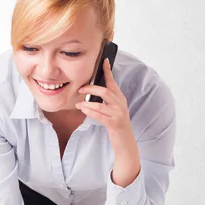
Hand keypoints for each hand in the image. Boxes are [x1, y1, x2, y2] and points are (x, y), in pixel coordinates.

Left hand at [76, 58, 139, 185]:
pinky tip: (83, 110)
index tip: (103, 60)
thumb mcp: (112, 111)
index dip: (107, 71)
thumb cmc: (116, 125)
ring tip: (78, 104)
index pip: (113, 82)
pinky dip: (89, 111)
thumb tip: (91, 92)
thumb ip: (105, 101)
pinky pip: (99, 115)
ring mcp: (119, 114)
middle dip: (91, 88)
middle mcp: (121, 104)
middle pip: (106, 91)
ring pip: (101, 103)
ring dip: (87, 102)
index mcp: (120, 99)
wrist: (125, 143)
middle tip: (80, 89)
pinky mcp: (114, 123)